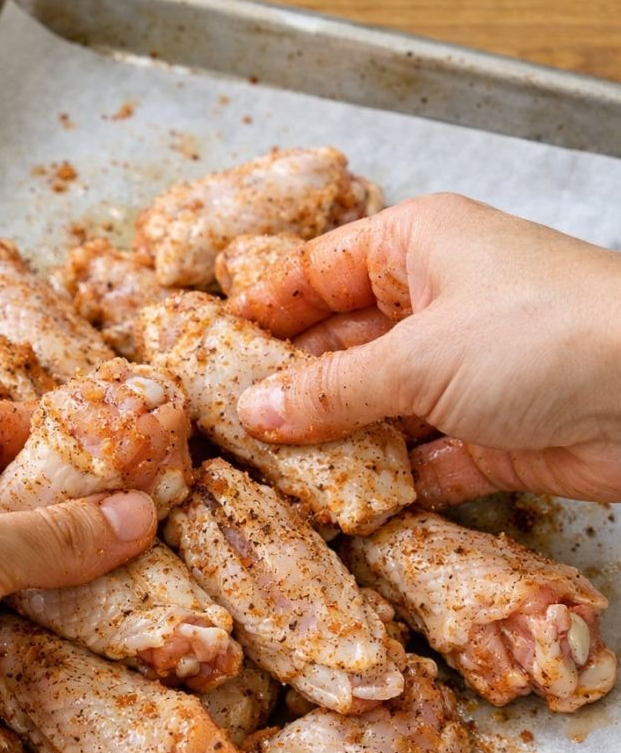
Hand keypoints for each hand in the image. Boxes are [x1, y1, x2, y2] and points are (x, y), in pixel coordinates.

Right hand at [232, 194, 620, 506]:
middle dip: (293, 388)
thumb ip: (329, 390)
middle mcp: (439, 304)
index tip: (210, 346)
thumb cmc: (541, 333)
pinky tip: (345, 505)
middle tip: (230, 426)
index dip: (265, 308)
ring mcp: (467, 372)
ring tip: (272, 474)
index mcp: (417, 247)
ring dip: (338, 443)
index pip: (319, 272)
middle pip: (344, 346)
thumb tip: (255, 409)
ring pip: (380, 409)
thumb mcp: (416, 355)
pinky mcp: (492, 436)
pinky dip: (391, 482)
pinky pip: (422, 459)